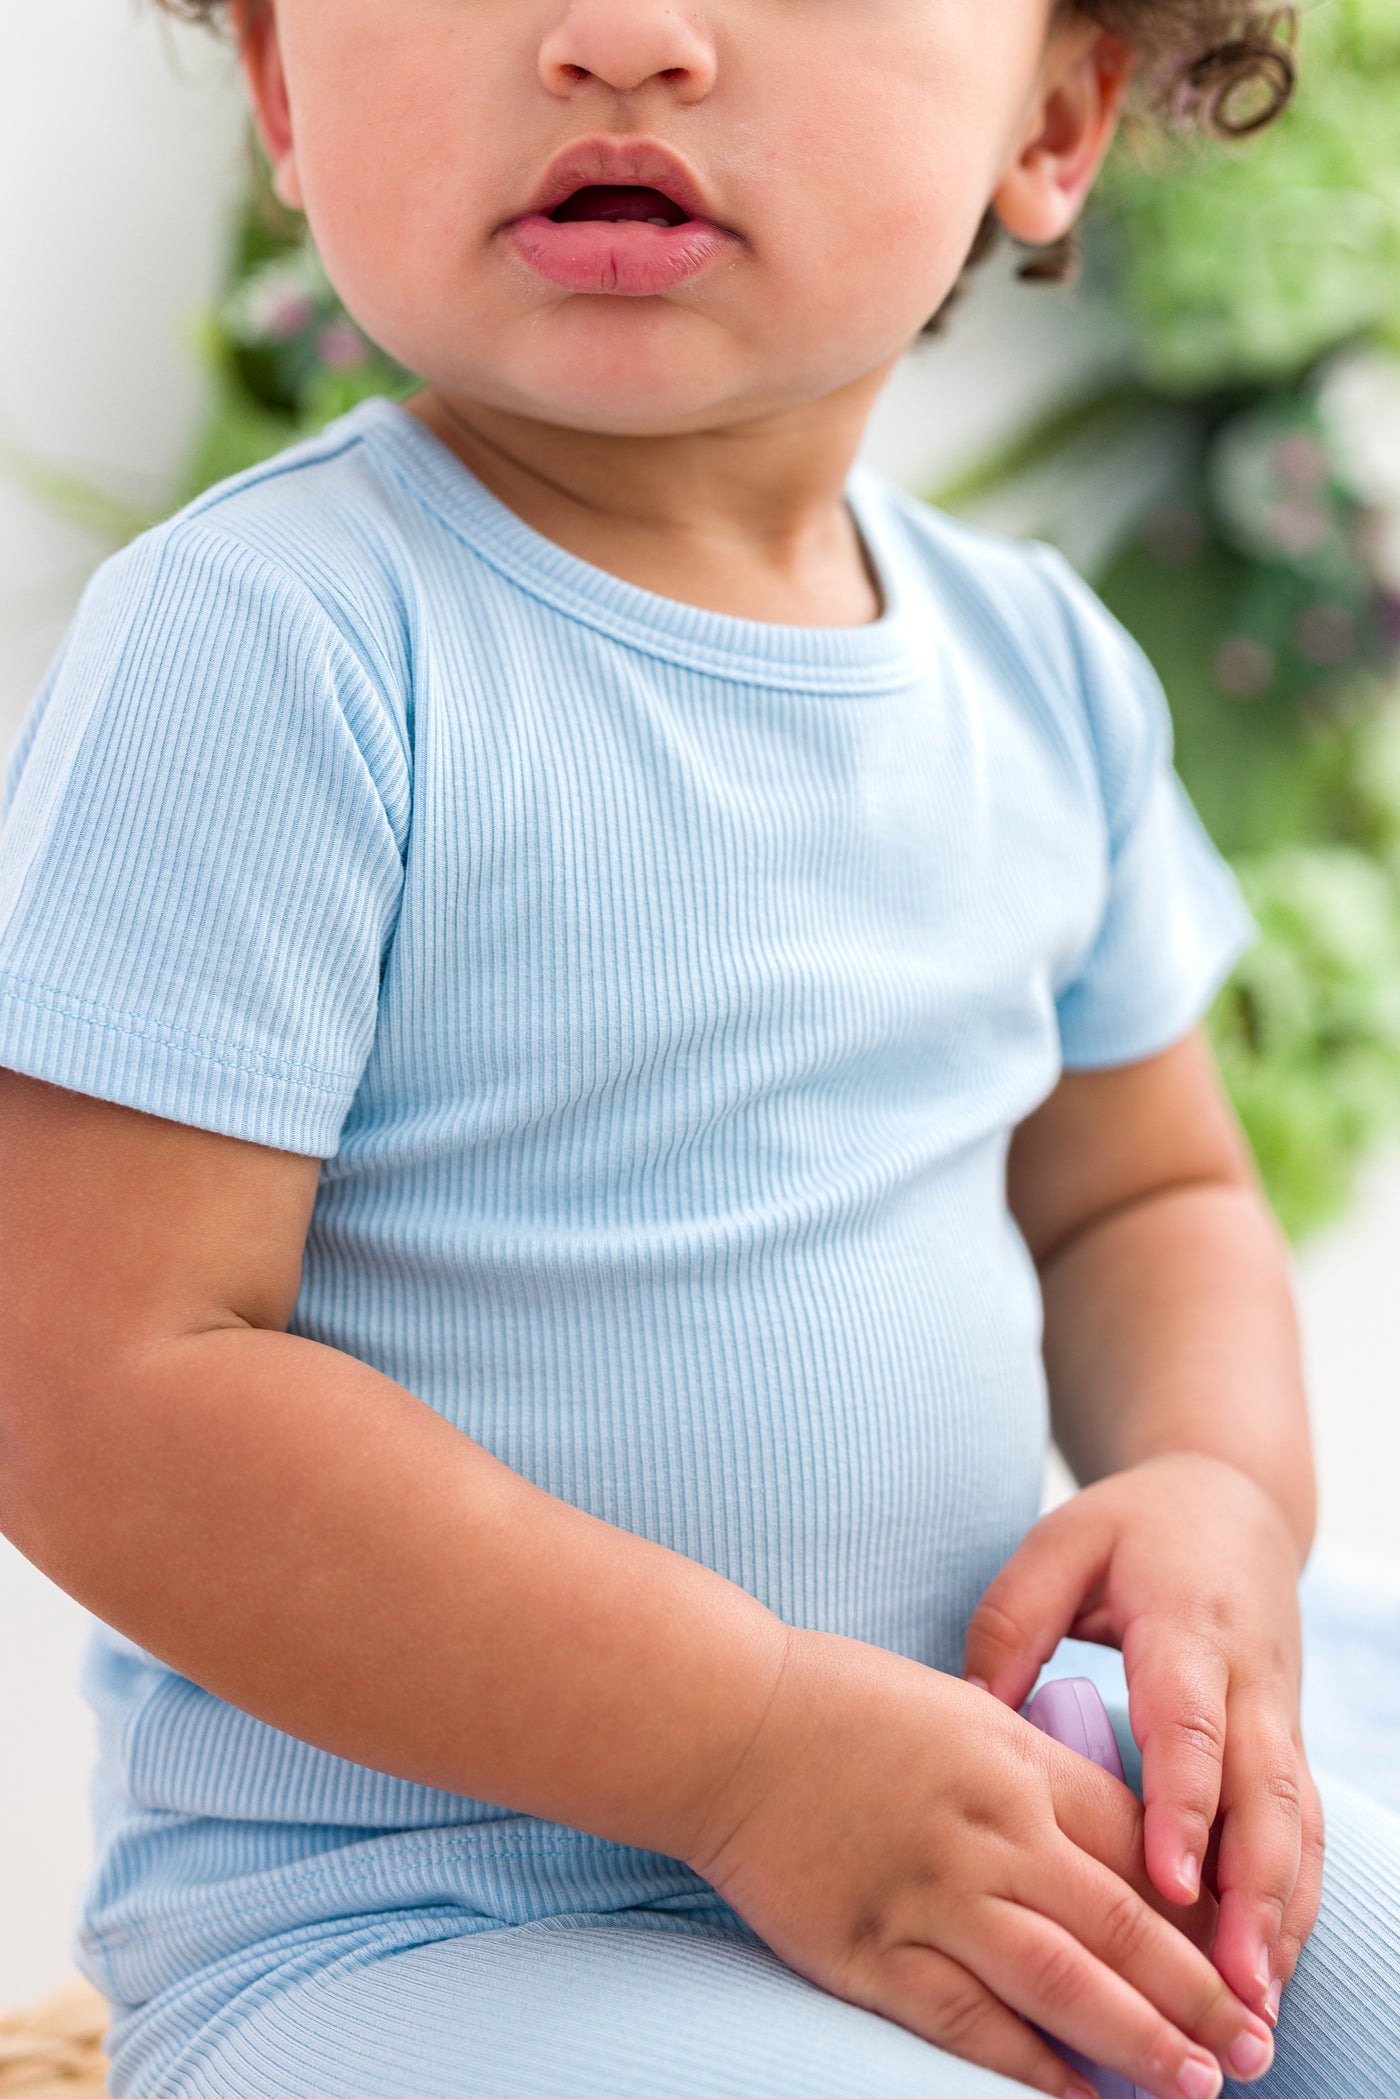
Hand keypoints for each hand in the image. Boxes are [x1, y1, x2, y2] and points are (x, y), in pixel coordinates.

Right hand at [686, 1621, 1275, 2098]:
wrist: (724, 1723)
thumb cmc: (836, 1703)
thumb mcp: (956, 1708)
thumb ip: (1026, 1766)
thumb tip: (1097, 1832)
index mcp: (1013, 1759)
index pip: (1137, 1842)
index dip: (1198, 1906)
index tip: (1241, 1950)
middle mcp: (989, 1830)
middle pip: (1122, 1923)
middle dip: (1198, 1992)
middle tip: (1253, 2044)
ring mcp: (931, 1894)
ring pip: (1063, 1981)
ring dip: (1141, 2038)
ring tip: (1199, 2082)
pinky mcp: (871, 1949)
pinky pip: (969, 2021)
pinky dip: (1030, 2065)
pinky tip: (1076, 2097)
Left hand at [962, 1453, 1324, 2031]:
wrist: (1233, 1504)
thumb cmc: (1132, 1528)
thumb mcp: (1062, 1543)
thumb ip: (1014, 1618)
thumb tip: (971, 1711)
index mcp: (1187, 1626)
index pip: (1192, 1726)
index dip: (1184, 1807)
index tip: (1169, 1885)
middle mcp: (1248, 1680)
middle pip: (1265, 1793)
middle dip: (1254, 1893)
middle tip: (1233, 1983)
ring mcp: (1278, 1716)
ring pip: (1296, 1824)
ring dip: (1282, 1915)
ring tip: (1255, 2005)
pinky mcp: (1287, 1744)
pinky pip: (1305, 1830)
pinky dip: (1295, 1902)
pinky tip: (1269, 1972)